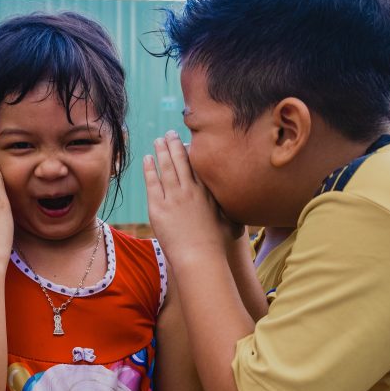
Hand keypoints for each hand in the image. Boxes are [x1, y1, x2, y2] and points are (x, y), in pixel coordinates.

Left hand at [143, 131, 225, 266]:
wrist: (200, 257)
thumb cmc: (217, 245)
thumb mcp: (230, 224)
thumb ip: (232, 213)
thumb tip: (241, 210)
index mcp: (207, 193)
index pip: (197, 166)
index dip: (191, 152)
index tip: (187, 142)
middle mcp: (191, 191)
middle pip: (181, 161)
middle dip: (175, 144)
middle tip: (169, 133)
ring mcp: (174, 198)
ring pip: (166, 168)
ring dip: (161, 151)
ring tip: (157, 140)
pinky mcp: (159, 208)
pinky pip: (152, 183)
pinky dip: (150, 169)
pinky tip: (147, 159)